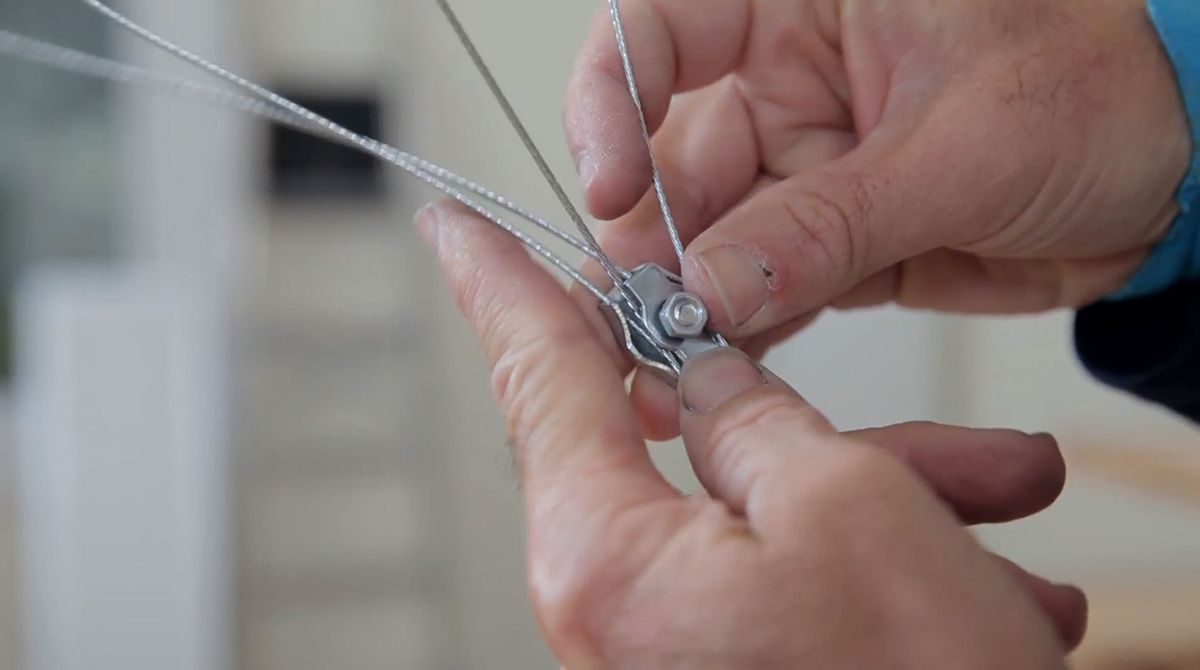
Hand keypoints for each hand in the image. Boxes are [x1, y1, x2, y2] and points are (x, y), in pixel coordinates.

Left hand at [417, 201, 1085, 668]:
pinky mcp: (722, 666)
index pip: (537, 378)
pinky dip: (875, 551)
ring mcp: (665, 645)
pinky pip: (782, 573)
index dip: (499, 285)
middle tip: (811, 352)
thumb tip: (705, 372)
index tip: (454, 229)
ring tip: (996, 485)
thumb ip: (756, 417)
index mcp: (605, 558)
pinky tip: (986, 569)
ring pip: (756, 507)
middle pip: (669, 440)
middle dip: (786, 399)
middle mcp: (613, 610)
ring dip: (879, 485)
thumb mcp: (848, 508)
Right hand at [565, 0, 1189, 341]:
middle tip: (639, 313)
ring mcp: (803, 162)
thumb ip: (827, 223)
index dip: (611, 102)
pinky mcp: (828, 238)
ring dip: (686, 300)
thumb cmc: (1099, 91)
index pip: (657, 29)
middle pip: (672, 154)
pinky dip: (741, 328)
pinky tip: (720, 367)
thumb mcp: (961, 146)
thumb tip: (713, 284)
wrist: (1174, 172)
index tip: (610, 188)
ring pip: (710, 233)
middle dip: (650, 239)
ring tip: (668, 365)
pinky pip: (763, 285)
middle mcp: (786, 76)